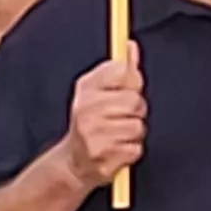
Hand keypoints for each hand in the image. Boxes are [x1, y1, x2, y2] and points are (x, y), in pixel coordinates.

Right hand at [55, 57, 146, 192]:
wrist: (72, 163)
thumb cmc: (90, 122)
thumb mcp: (97, 92)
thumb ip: (118, 70)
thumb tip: (130, 46)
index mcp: (86, 90)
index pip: (122, 72)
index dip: (132, 82)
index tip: (126, 89)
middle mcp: (86, 111)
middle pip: (135, 101)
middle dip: (136, 111)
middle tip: (122, 117)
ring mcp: (93, 136)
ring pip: (138, 127)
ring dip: (134, 133)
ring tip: (117, 135)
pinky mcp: (103, 159)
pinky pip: (136, 149)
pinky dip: (131, 152)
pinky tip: (116, 150)